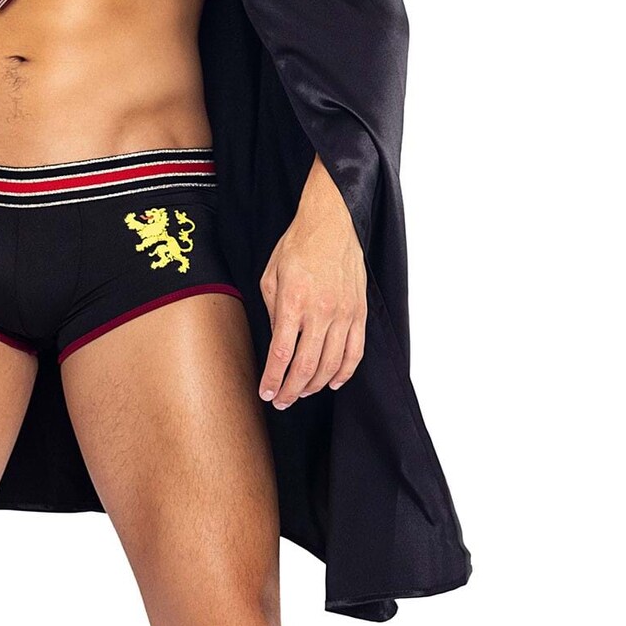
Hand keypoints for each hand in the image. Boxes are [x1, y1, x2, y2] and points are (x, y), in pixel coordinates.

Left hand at [257, 164, 366, 407]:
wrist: (332, 224)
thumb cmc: (297, 247)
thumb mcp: (270, 277)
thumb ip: (272, 313)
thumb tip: (277, 345)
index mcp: (294, 301)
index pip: (281, 353)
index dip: (273, 378)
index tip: (265, 392)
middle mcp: (321, 311)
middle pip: (306, 366)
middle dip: (291, 390)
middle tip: (281, 401)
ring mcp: (344, 314)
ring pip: (331, 364)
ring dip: (314, 385)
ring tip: (301, 394)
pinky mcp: (360, 313)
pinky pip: (355, 351)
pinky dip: (345, 372)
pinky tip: (332, 383)